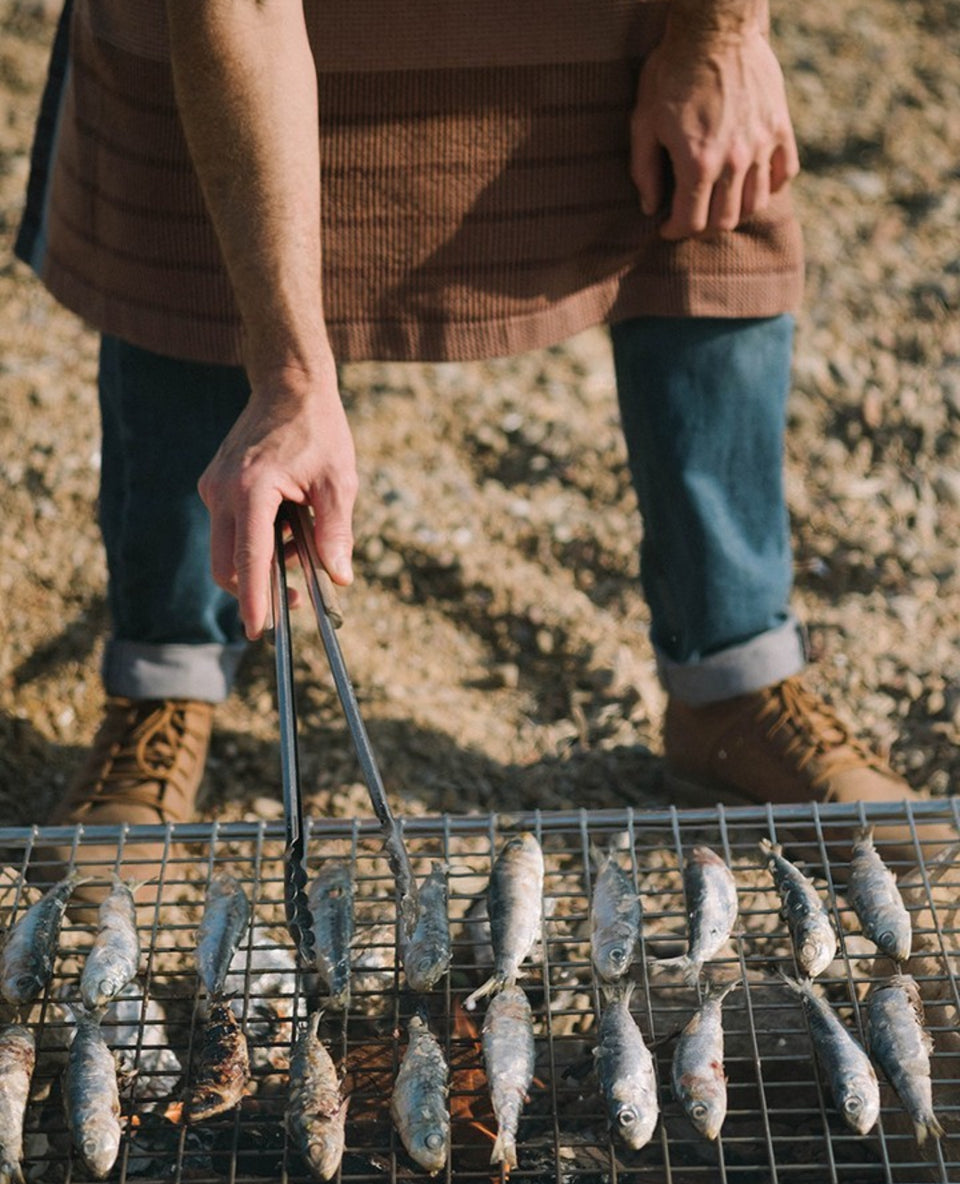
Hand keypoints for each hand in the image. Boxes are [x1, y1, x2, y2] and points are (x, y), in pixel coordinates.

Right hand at [197, 357, 356, 640]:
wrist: (289, 386)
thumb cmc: (319, 431)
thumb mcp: (339, 483)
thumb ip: (336, 533)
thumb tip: (339, 578)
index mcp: (252, 488)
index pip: (248, 559)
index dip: (253, 599)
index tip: (256, 631)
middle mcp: (222, 490)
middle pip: (226, 565)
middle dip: (255, 590)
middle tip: (297, 596)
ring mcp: (213, 487)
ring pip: (227, 549)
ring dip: (261, 560)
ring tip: (303, 537)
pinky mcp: (214, 485)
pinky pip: (229, 528)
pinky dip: (256, 539)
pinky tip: (288, 520)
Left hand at [630, 21, 799, 238]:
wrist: (713, 28)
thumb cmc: (670, 74)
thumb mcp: (643, 122)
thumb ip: (644, 170)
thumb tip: (649, 207)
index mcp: (697, 163)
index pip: (691, 222)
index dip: (675, 230)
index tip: (666, 225)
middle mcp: (734, 160)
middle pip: (724, 220)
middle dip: (703, 225)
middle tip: (690, 213)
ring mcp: (761, 144)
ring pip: (754, 203)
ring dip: (734, 210)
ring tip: (717, 200)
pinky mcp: (780, 127)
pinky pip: (783, 173)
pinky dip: (769, 186)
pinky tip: (750, 182)